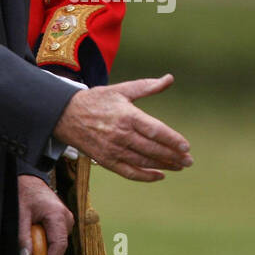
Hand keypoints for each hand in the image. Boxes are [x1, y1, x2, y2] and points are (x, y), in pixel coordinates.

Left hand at [17, 175, 73, 254]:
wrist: (30, 179)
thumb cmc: (26, 193)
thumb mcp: (20, 214)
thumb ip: (23, 236)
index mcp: (57, 215)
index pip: (59, 244)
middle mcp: (66, 218)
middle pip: (59, 246)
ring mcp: (66, 219)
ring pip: (58, 242)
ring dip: (46, 250)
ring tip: (33, 251)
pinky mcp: (63, 221)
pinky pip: (57, 237)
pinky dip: (48, 243)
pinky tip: (37, 241)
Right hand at [52, 73, 191, 181]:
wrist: (66, 116)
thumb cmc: (97, 100)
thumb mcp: (121, 90)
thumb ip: (147, 86)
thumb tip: (169, 79)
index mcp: (127, 115)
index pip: (155, 131)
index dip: (172, 140)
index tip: (186, 146)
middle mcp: (121, 134)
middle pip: (152, 149)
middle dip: (173, 156)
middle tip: (188, 160)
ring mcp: (113, 150)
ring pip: (143, 161)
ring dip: (163, 166)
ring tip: (179, 166)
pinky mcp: (106, 161)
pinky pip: (129, 172)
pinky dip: (146, 176)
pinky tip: (159, 175)